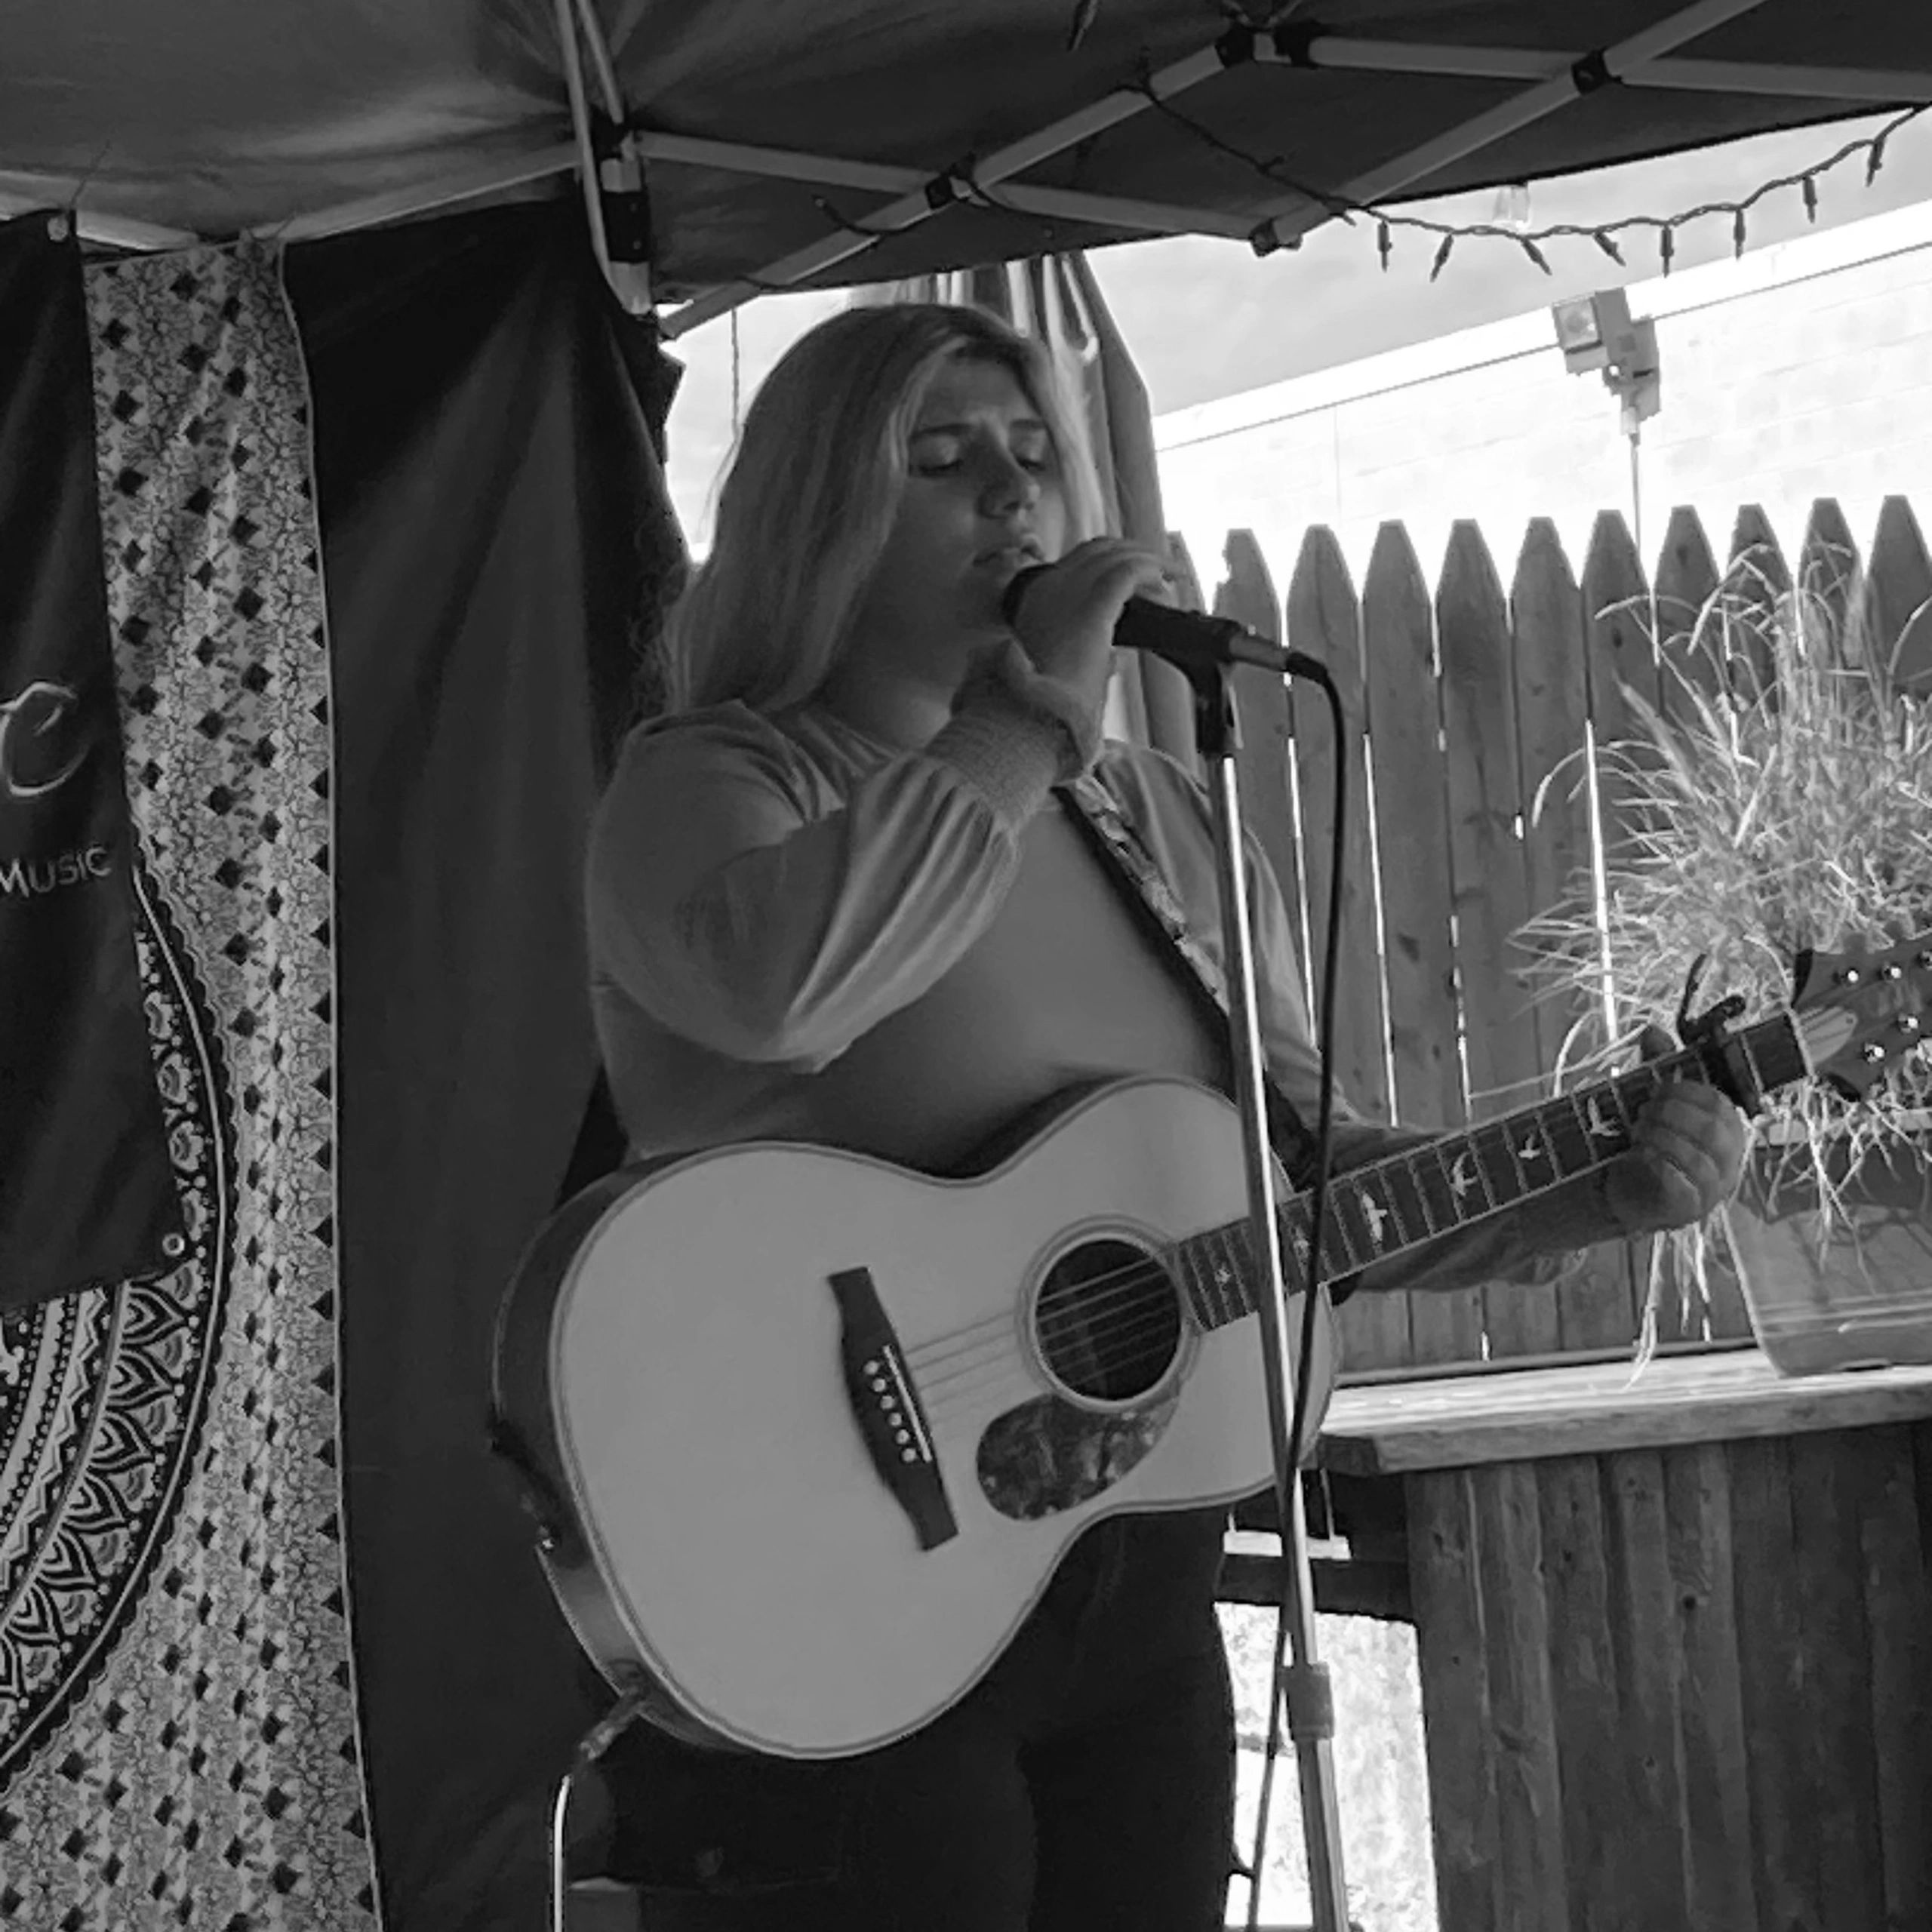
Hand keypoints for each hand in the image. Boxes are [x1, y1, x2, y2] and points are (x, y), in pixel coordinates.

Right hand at [1005, 538, 1170, 720]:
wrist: (1038, 717)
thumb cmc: (1051, 705)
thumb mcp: (1061, 673)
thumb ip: (1085, 657)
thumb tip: (1111, 658)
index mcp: (1036, 601)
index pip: (1077, 562)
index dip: (1110, 560)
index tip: (1135, 573)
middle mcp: (1049, 587)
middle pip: (1097, 550)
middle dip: (1131, 552)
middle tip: (1159, 568)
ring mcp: (1068, 591)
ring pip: (1115, 555)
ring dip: (1148, 559)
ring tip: (1171, 572)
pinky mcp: (1092, 605)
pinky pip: (1129, 571)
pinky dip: (1152, 569)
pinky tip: (1167, 578)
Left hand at [1602, 1024, 1748, 1235]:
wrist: (1617, 1192)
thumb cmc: (1644, 1143)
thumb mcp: (1651, 1102)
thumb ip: (1658, 1067)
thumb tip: (1653, 1031)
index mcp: (1726, 1134)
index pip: (1723, 1106)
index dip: (1689, 1092)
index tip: (1657, 1089)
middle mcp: (1726, 1164)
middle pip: (1714, 1131)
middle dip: (1673, 1113)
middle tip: (1643, 1111)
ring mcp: (1710, 1191)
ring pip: (1698, 1157)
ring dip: (1662, 1136)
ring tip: (1637, 1131)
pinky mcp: (1687, 1211)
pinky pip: (1681, 1184)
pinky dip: (1658, 1163)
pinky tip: (1639, 1154)